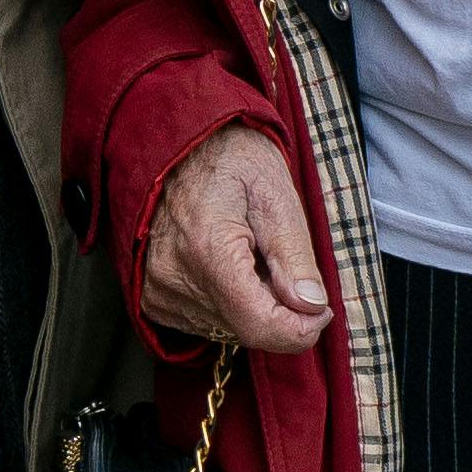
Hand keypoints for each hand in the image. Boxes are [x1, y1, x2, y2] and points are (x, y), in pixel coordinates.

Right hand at [140, 125, 333, 357]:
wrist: (178, 142)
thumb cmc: (231, 158)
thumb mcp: (276, 194)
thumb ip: (294, 256)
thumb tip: (311, 307)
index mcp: (207, 249)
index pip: (259, 324)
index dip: (300, 329)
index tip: (321, 309)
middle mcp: (173, 278)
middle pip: (245, 329)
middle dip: (277, 308)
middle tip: (280, 261)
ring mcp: (156, 291)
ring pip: (226, 329)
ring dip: (251, 305)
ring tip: (248, 255)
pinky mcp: (151, 298)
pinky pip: (204, 322)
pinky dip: (227, 303)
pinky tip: (226, 266)